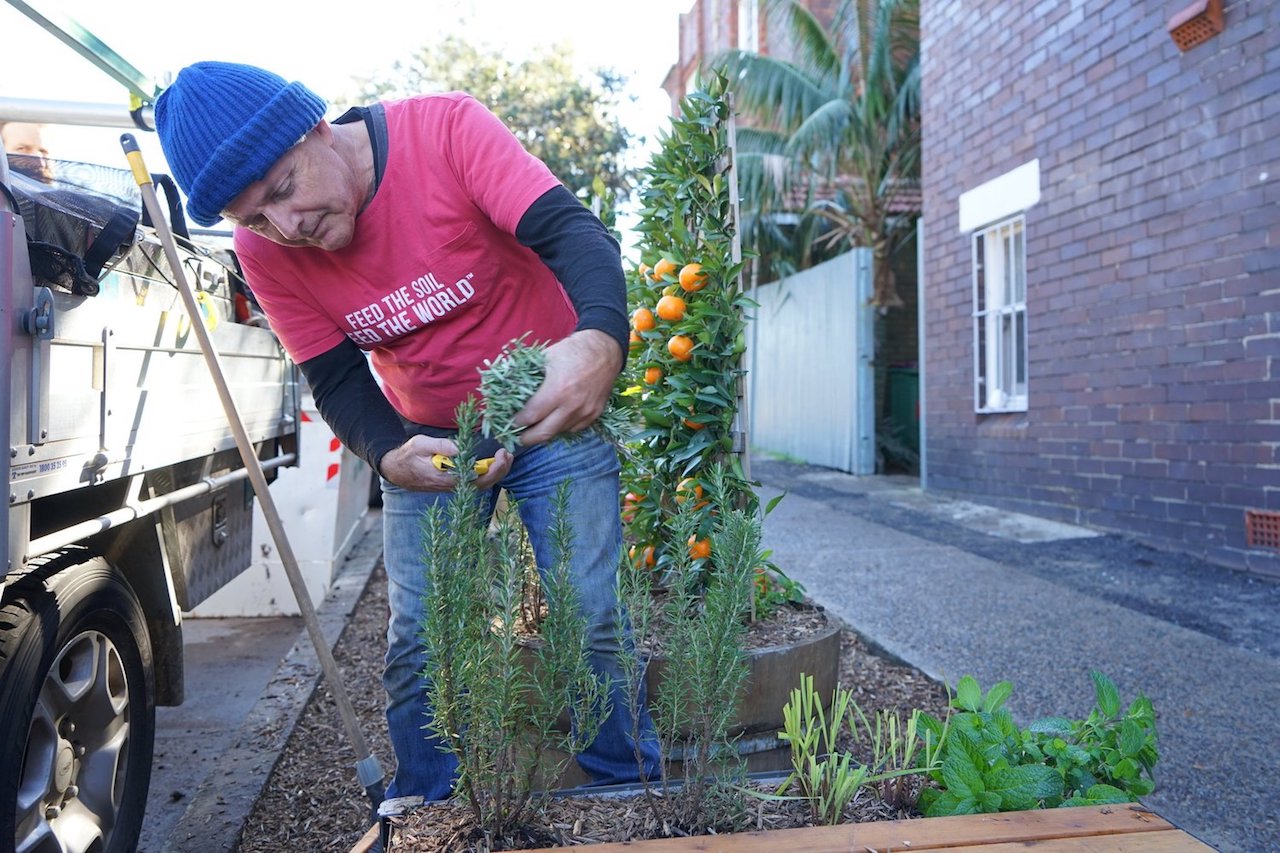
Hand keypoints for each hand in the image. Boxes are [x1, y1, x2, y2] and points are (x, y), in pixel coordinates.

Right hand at [378, 434, 512, 490]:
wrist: (397, 470)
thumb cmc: (408, 456)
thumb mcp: (420, 444)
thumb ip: (440, 446)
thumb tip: (460, 448)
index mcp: (447, 478)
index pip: (476, 478)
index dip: (493, 468)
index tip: (501, 454)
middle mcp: (453, 486)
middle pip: (484, 483)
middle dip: (500, 470)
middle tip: (508, 454)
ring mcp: (455, 486)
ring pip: (482, 483)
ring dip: (496, 471)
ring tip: (506, 456)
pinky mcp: (455, 483)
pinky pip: (476, 481)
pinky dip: (488, 472)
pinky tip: (495, 461)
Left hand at [513, 330, 621, 445]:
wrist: (605, 349)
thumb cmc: (572, 350)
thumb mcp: (545, 357)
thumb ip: (526, 374)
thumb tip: (505, 387)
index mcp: (557, 390)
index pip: (530, 416)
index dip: (516, 422)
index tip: (509, 422)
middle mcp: (572, 405)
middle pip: (543, 433)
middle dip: (526, 438)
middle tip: (516, 437)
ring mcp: (585, 412)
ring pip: (558, 432)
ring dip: (544, 432)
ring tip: (534, 428)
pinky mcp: (595, 414)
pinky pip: (573, 428)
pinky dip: (561, 427)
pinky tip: (553, 420)